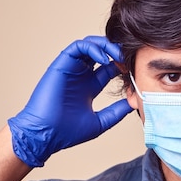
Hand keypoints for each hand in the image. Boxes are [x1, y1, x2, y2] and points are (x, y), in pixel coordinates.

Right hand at [7, 37, 132, 166]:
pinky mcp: (62, 64)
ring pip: (91, 45)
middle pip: (102, 53)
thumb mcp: (100, 122)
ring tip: (118, 55)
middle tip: (128, 58)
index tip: (133, 70)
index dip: (123, 66)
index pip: (110, 68)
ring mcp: (72, 68)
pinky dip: (92, 48)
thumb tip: (135, 104)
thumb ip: (117, 112)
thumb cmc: (67, 132)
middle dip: (117, 52)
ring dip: (106, 46)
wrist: (46, 135)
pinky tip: (103, 59)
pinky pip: (78, 47)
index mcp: (90, 86)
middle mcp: (81, 75)